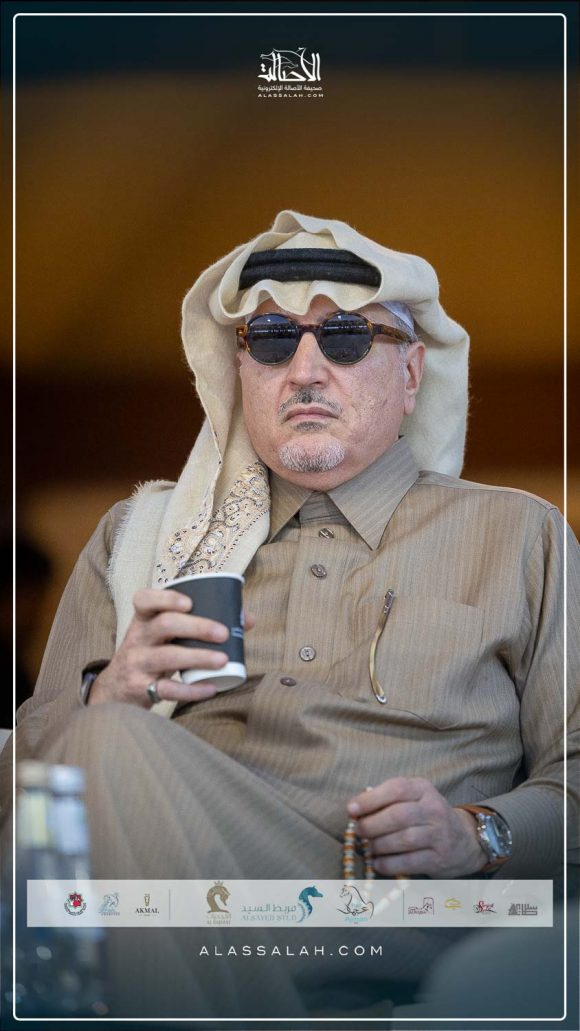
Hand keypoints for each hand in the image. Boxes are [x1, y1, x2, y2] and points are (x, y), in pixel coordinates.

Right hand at [89, 588, 253, 708]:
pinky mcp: (141, 688)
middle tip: (223, 633)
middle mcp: (138, 638)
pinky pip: (167, 689)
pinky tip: (210, 688)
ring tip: (223, 660)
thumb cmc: (151, 654)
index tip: (189, 602)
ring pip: (168, 657)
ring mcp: (137, 663)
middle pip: (165, 625)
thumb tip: (247, 619)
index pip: (144, 600)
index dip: (165, 598)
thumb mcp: (164, 637)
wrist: (116, 690)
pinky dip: (191, 690)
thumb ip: (198, 626)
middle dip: (197, 627)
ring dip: (198, 657)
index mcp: (143, 620)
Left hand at [347, 777, 487, 877]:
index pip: (396, 789)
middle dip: (372, 825)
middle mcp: (434, 809)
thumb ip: (386, 800)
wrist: (463, 840)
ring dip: (379, 845)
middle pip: (398, 816)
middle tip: (358, 831)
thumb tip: (354, 810)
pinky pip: (409, 862)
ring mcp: (439, 834)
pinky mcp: (440, 858)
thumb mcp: (412, 798)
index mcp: (423, 789)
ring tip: (368, 847)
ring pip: (403, 840)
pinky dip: (389, 864)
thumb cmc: (426, 816)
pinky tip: (377, 863)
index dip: (370, 799)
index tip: (351, 810)